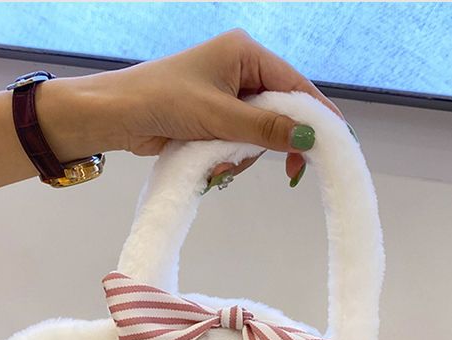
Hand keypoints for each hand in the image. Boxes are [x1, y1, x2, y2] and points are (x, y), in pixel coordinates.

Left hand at [64, 29, 342, 186]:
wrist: (115, 116)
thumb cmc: (164, 103)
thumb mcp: (219, 116)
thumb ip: (266, 129)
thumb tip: (311, 139)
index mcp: (245, 54)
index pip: (295, 85)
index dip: (317, 115)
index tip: (337, 144)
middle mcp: (239, 71)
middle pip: (279, 112)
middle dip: (271, 143)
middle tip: (285, 171)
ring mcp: (226, 96)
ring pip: (258, 134)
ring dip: (244, 156)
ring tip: (220, 165)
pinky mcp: (212, 119)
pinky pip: (238, 142)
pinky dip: (229, 158)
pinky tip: (212, 167)